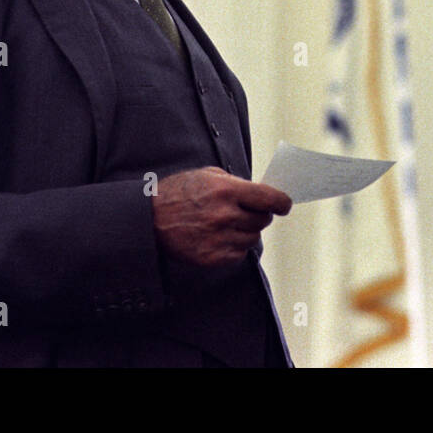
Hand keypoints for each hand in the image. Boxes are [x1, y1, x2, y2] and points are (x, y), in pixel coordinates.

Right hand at [152, 167, 291, 268]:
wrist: (148, 220)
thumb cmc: (178, 193)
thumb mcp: (207, 175)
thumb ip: (237, 183)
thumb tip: (262, 193)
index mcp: (226, 190)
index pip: (269, 198)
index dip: (282, 202)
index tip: (284, 205)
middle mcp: (224, 215)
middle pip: (263, 220)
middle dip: (260, 215)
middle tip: (247, 212)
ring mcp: (218, 238)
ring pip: (253, 238)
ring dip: (247, 231)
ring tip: (229, 224)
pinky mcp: (212, 257)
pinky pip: (239, 253)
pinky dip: (235, 246)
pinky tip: (221, 237)